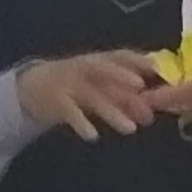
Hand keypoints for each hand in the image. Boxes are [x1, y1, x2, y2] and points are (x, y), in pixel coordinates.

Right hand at [16, 50, 164, 142]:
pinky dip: (81, 123)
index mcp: (97, 61)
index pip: (119, 56)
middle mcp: (83, 68)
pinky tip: (92, 136)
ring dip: (111, 111)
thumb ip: (124, 94)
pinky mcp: (55, 101)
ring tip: (130, 129)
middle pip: (103, 69)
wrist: (33, 88)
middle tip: (141, 88)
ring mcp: (68, 83)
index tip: (158, 70)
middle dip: (122, 76)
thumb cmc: (76, 86)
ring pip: (91, 95)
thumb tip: (153, 107)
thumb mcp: (98, 84)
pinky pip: (69, 112)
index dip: (138, 61)